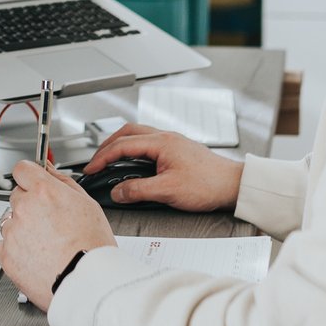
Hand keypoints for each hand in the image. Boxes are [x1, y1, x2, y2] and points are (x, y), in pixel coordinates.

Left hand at [0, 160, 115, 309]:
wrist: (86, 284)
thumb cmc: (92, 247)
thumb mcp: (88, 204)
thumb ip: (63, 181)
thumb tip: (48, 169)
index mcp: (43, 192)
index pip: (22, 169)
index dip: (29, 176)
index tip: (33, 183)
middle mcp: (24, 208)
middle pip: (17, 197)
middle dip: (29, 206)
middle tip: (49, 224)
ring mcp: (12, 232)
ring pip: (10, 222)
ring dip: (22, 229)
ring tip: (46, 245)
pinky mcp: (6, 255)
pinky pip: (4, 245)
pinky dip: (16, 250)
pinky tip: (37, 257)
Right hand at [83, 124, 242, 211]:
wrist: (234, 185)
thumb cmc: (208, 184)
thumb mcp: (168, 191)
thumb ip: (138, 190)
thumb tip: (118, 192)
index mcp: (161, 142)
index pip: (122, 145)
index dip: (102, 158)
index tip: (91, 169)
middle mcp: (166, 137)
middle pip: (128, 133)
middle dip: (108, 145)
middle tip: (97, 160)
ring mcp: (173, 142)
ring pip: (139, 136)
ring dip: (122, 145)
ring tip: (111, 160)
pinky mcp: (179, 150)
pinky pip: (149, 143)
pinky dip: (135, 150)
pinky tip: (135, 162)